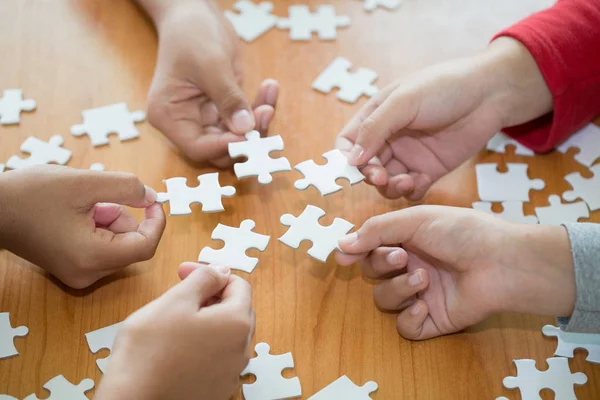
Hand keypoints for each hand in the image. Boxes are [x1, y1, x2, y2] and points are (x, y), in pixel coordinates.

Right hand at [0, 165, 164, 288]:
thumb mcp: (85, 182)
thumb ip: (126, 188)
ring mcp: (79, 275)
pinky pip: (103, 248)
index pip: (146, 247)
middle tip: (98, 199)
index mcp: (93, 257)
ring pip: (118, 245)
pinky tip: (76, 216)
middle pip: (131, 245)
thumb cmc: (31, 194)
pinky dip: (99, 228)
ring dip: (110, 220)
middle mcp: (88, 274)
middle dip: (123, 217)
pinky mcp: (72, 269)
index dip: (157, 222)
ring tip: (82, 206)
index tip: (153, 200)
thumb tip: (152, 198)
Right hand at [95, 263, 253, 399]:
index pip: (238, 285)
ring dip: (208, 320)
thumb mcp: (176, 300)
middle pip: (236, 309)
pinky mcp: (217, 389)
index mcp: (237, 322)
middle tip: (180, 293)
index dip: (211, 274)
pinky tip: (178, 346)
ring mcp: (231, 372)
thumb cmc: (149, 350)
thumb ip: (204, 279)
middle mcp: (242, 349)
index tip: (184, 272)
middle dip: (211, 295)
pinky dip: (204, 345)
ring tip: (177, 320)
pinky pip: (218, 358)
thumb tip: (221, 271)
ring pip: (227, 334)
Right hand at [142, 0, 278, 166]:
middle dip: (248, 135)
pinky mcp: (224, 109)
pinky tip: (270, 87)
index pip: (198, 147)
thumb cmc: (190, 34)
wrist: (193, 13)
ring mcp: (206, 117)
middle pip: (221, 147)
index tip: (250, 136)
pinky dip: (260, 106)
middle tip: (267, 112)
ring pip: (238, 137)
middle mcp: (186, 122)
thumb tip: (246, 128)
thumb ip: (227, 98)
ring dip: (259, 121)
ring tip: (270, 95)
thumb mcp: (210, 64)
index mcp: (169, 116)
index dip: (226, 146)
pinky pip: (246, 119)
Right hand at [335, 37, 552, 199]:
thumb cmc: (445, 86)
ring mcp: (409, 155)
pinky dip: (412, 191)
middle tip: (383, 177)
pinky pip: (412, 189)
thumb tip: (350, 159)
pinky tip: (422, 181)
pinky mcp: (429, 169)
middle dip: (371, 176)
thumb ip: (375, 128)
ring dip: (390, 187)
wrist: (491, 93)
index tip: (357, 167)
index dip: (346, 158)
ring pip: (387, 182)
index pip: (347, 142)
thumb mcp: (405, 101)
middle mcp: (389, 138)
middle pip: (366, 167)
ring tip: (407, 181)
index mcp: (376, 116)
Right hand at [336, 206, 575, 339]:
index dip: (356, 251)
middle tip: (401, 258)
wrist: (503, 262)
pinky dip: (409, 317)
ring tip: (424, 279)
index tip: (344, 256)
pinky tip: (425, 304)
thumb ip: (376, 230)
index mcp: (407, 240)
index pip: (371, 247)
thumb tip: (341, 245)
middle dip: (381, 265)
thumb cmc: (463, 232)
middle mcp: (411, 265)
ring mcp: (422, 294)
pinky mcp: (433, 320)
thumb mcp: (416, 220)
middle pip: (373, 272)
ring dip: (398, 289)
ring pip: (385, 299)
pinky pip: (405, 327)